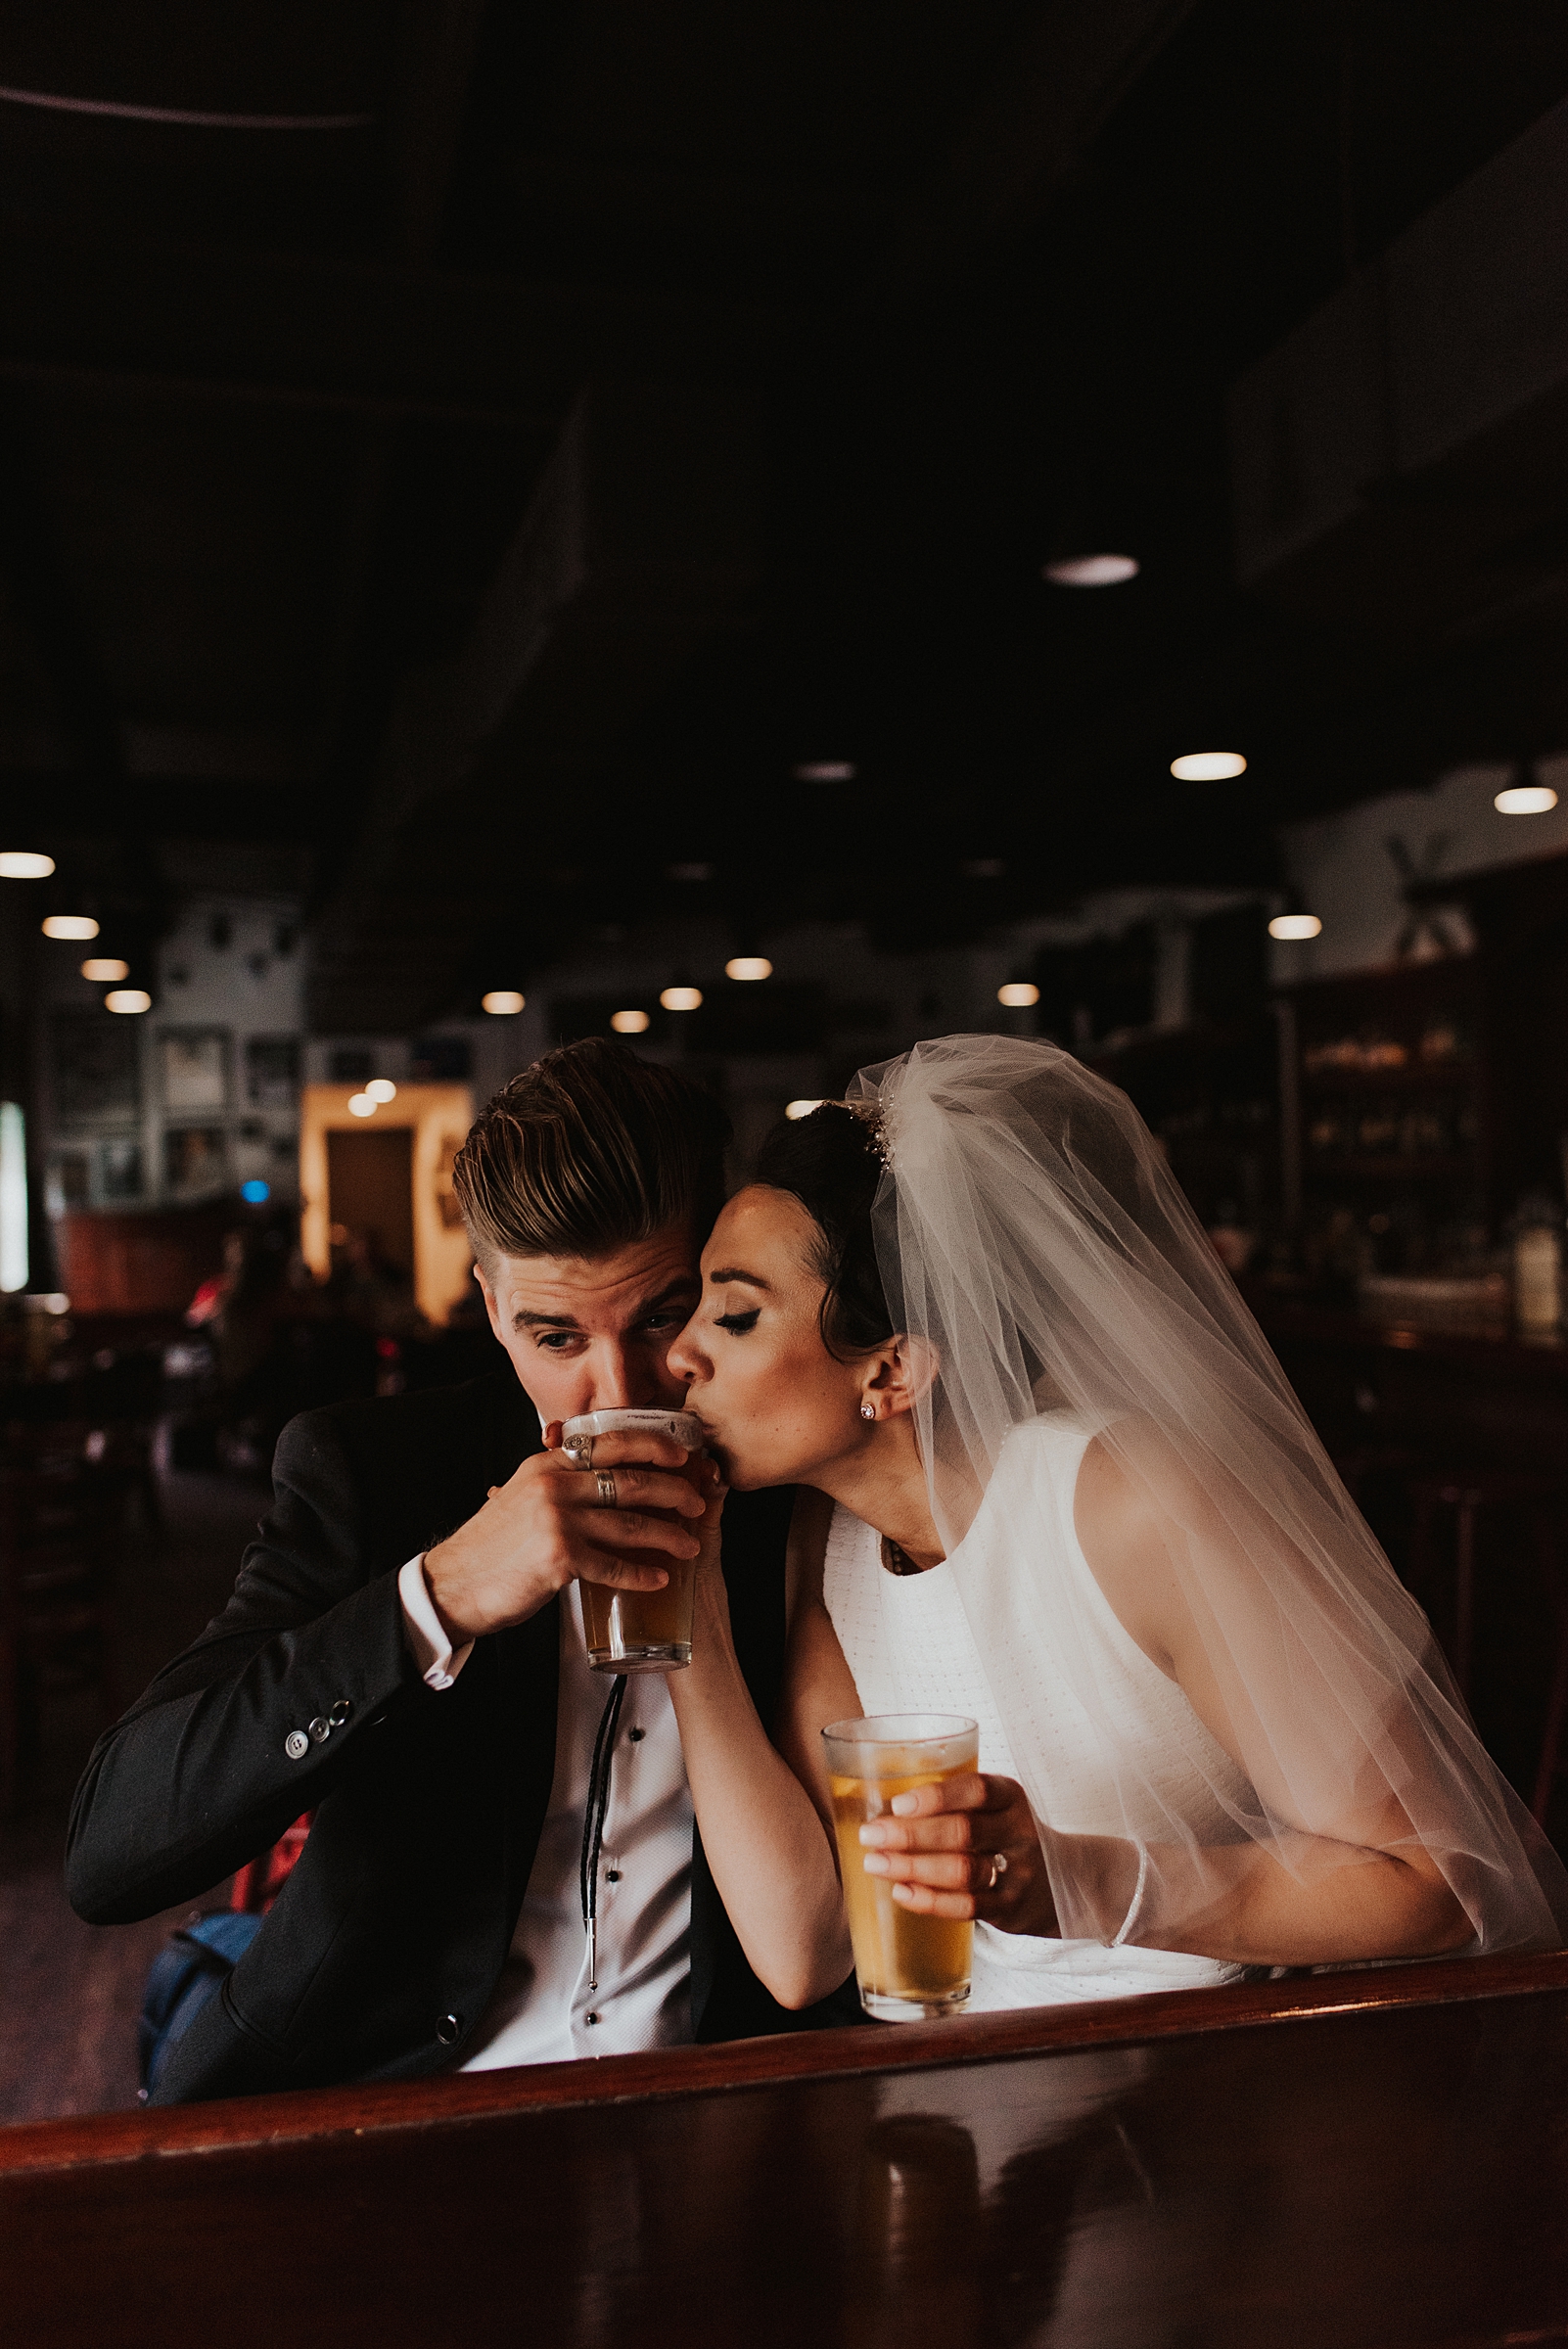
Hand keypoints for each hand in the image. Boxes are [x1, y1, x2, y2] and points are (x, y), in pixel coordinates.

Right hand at [423, 1428, 707, 1644]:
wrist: (453, 1584)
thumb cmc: (492, 1545)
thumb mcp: (521, 1496)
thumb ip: (558, 1482)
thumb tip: (601, 1479)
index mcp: (547, 1463)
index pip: (610, 1443)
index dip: (653, 1446)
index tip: (682, 1455)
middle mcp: (554, 1483)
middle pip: (629, 1480)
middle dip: (673, 1490)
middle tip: (697, 1501)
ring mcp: (557, 1519)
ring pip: (629, 1522)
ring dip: (667, 1535)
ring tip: (690, 1545)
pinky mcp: (559, 1557)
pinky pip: (613, 1564)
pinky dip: (640, 1574)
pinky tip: (659, 1579)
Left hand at [858, 1772, 1057, 1935]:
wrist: (1062, 1881)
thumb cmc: (1005, 1835)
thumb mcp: (994, 1807)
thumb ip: (953, 1802)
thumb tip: (879, 1802)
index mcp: (1011, 1798)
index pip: (977, 1790)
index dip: (937, 1796)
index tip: (898, 1804)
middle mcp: (1019, 1832)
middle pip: (964, 1832)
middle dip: (911, 1835)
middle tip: (871, 1835)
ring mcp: (1018, 1873)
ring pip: (963, 1871)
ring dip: (913, 1868)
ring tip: (876, 1863)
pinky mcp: (1010, 1908)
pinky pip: (967, 1907)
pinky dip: (930, 1900)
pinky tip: (902, 1891)